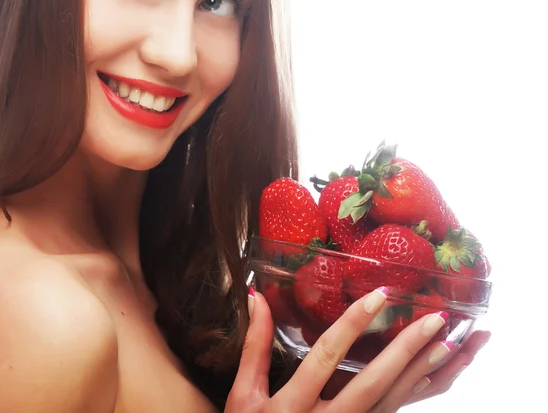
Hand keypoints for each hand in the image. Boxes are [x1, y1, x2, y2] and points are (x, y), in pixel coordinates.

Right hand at [226, 287, 487, 411]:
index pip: (327, 356)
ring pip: (394, 403)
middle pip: (374, 383)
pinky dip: (420, 393)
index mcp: (293, 405)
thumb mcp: (244, 394)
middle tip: (436, 318)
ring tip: (453, 343)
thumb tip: (256, 296)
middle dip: (407, 349)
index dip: (354, 324)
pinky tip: (437, 373)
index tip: (380, 295)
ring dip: (425, 373)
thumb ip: (255, 346)